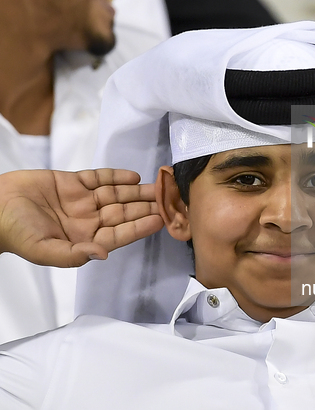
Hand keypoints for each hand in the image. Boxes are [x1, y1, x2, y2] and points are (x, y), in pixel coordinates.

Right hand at [0, 169, 163, 267]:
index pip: (120, 234)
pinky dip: (116, 176)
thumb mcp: (45, 250)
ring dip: (137, 191)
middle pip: (123, 213)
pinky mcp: (71, 182)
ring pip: (116, 195)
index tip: (161, 220)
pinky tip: (133, 177)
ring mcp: (80, 200)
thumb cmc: (16, 233)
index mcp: (84, 239)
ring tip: (157, 186)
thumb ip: (75, 255)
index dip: (140, 227)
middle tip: (168, 200)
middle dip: (146, 207)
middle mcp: (87, 220)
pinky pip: (99, 178)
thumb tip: (103, 254)